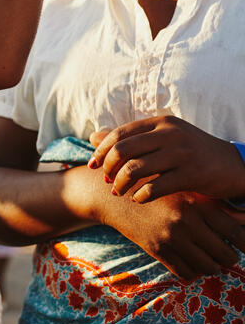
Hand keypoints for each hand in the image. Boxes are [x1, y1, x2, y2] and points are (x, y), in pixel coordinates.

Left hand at [90, 116, 244, 202]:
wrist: (233, 166)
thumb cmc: (190, 152)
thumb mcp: (162, 138)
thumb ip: (129, 138)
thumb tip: (92, 137)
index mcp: (160, 123)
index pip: (119, 134)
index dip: (101, 150)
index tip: (92, 165)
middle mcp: (170, 134)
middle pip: (123, 150)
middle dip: (108, 168)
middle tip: (106, 181)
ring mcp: (182, 153)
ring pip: (135, 169)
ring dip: (121, 184)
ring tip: (118, 192)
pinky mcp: (192, 174)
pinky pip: (155, 187)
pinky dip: (140, 196)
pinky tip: (138, 199)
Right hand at [95, 184, 244, 278]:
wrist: (116, 197)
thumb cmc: (158, 192)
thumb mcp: (187, 192)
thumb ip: (218, 207)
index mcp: (198, 204)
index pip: (237, 233)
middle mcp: (186, 221)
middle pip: (225, 254)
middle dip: (229, 258)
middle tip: (226, 253)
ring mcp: (171, 238)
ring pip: (208, 267)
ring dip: (213, 267)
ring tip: (210, 259)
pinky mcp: (157, 250)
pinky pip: (186, 273)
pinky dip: (194, 272)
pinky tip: (192, 262)